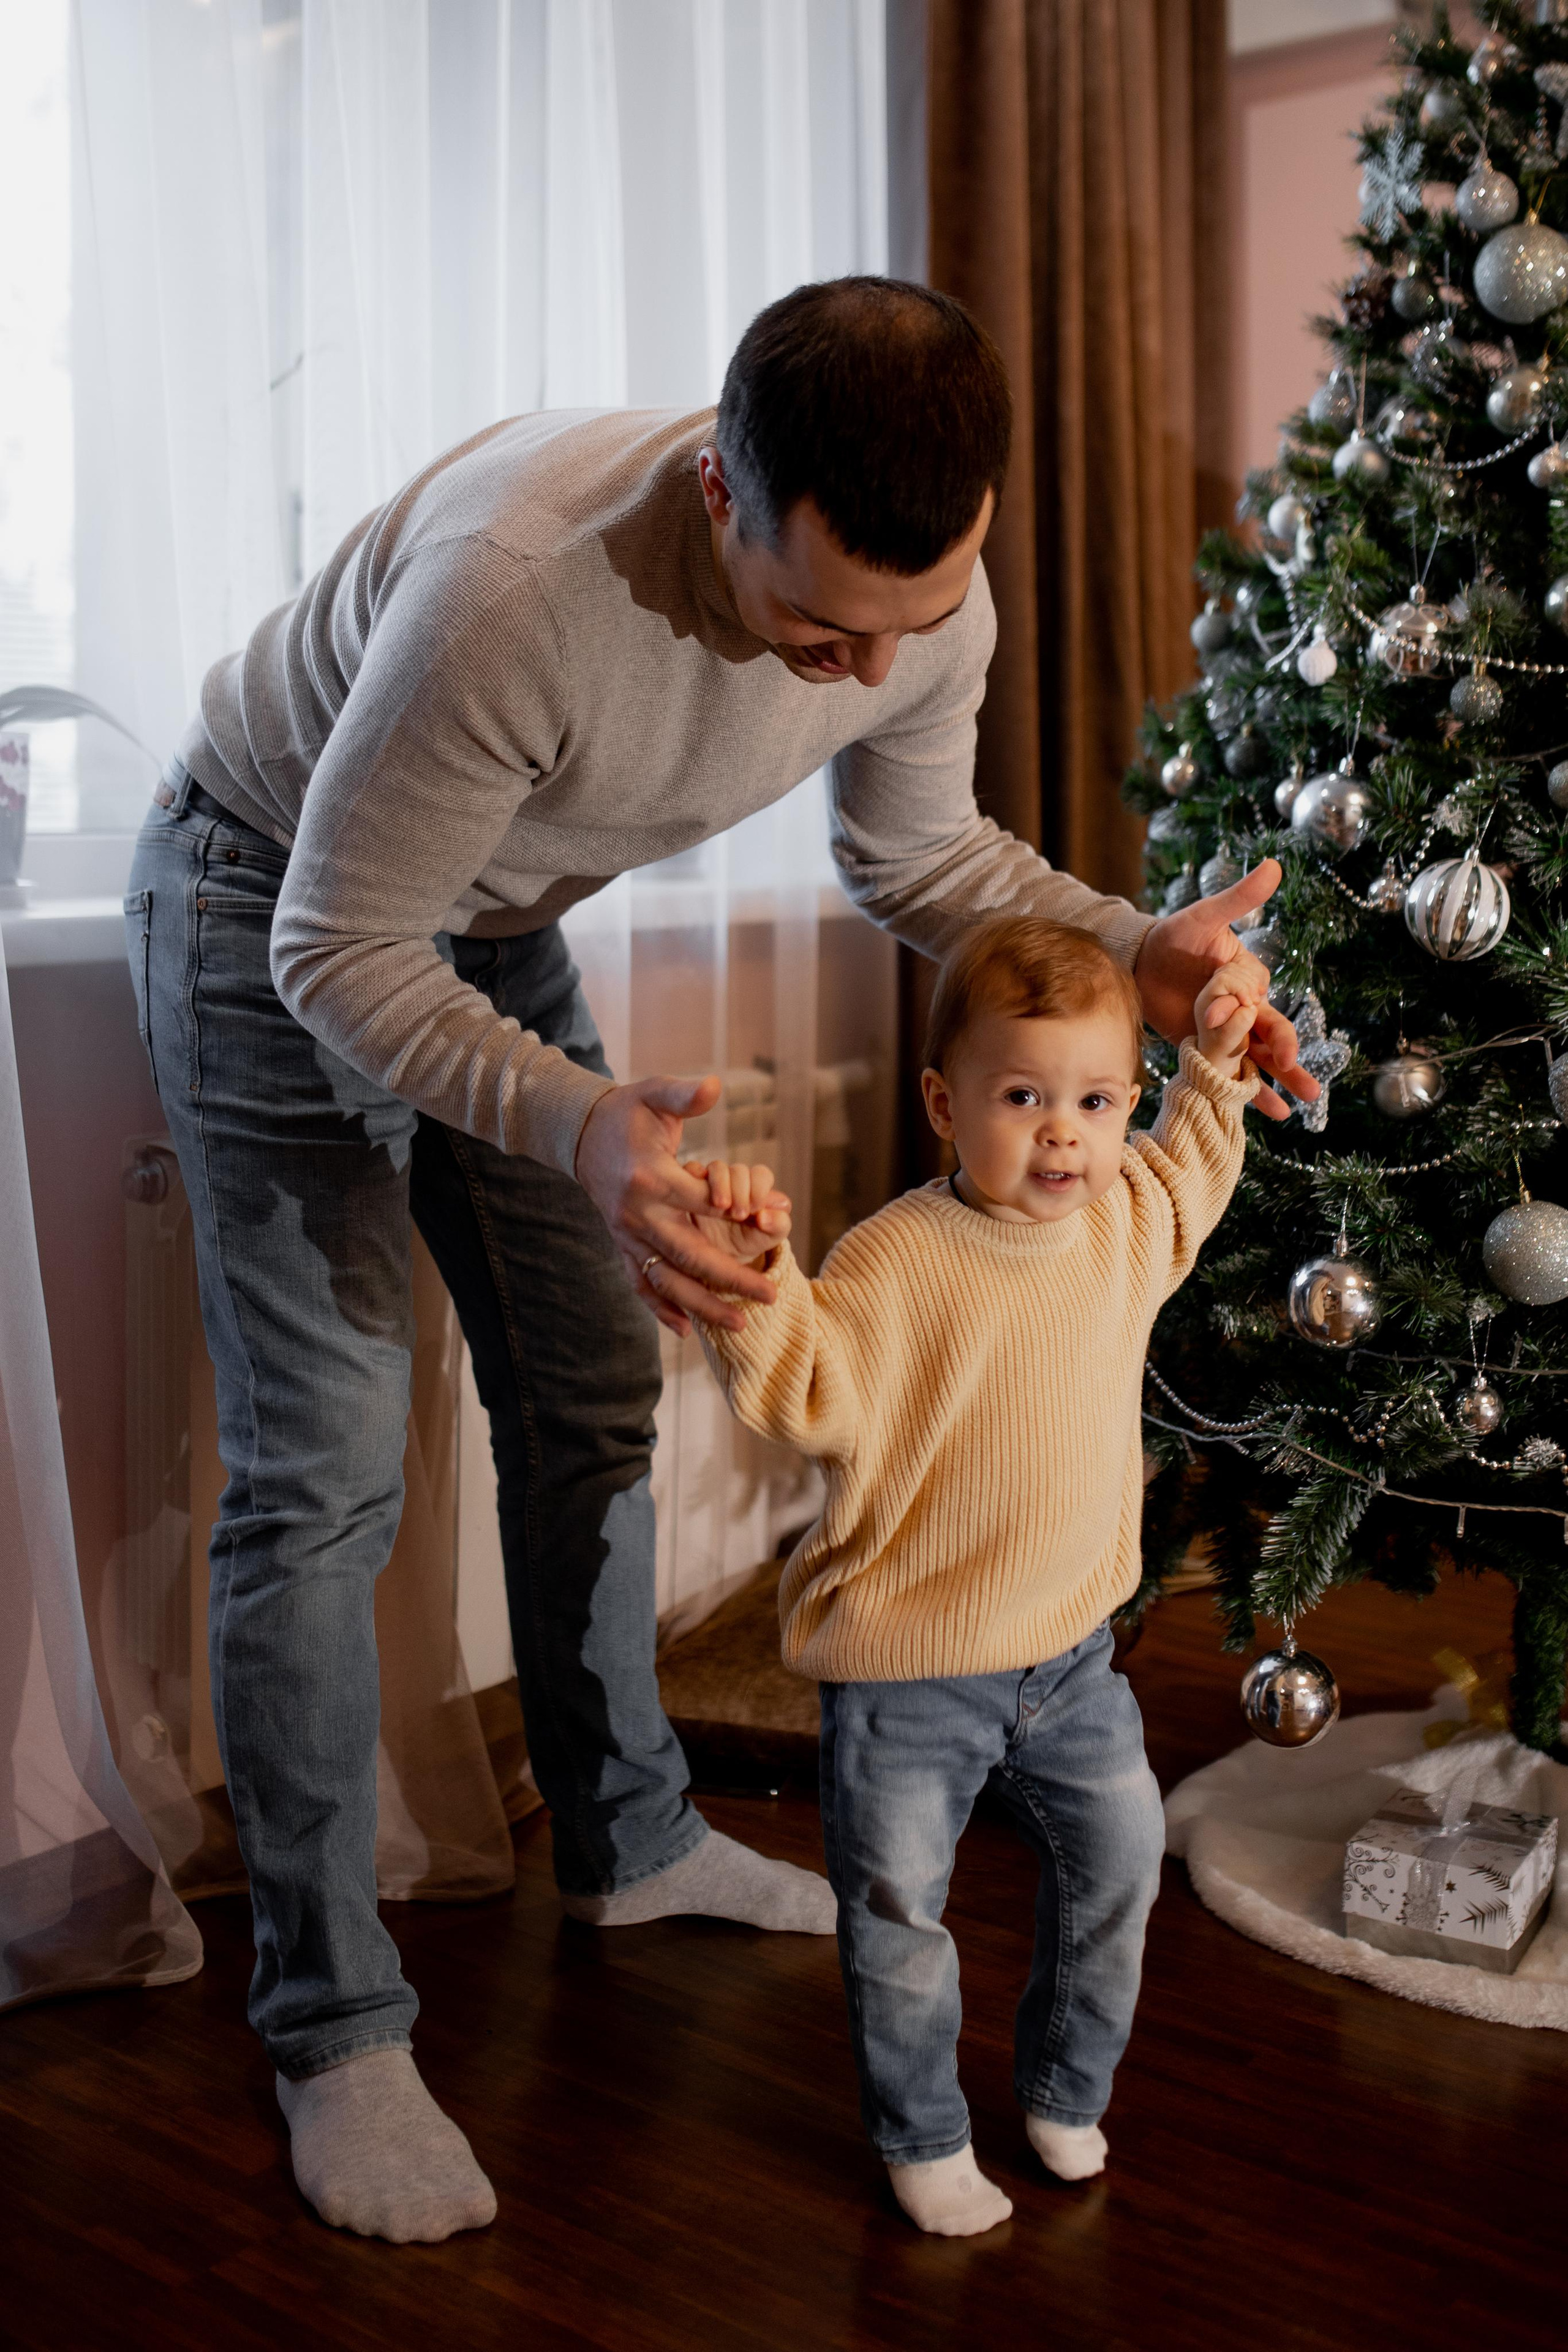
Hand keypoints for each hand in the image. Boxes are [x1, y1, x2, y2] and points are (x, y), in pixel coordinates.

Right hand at [574, 1074, 778, 1337]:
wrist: (580, 1135)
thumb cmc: (626, 1113)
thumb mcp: (653, 1093)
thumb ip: (684, 1095)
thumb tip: (716, 1085)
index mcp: (650, 1176)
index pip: (701, 1203)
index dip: (736, 1213)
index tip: (769, 1223)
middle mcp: (637, 1214)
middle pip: (690, 1254)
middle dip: (732, 1278)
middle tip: (772, 1293)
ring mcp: (626, 1235)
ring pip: (667, 1280)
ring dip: (703, 1306)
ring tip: (741, 1325)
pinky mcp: (621, 1246)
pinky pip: (640, 1284)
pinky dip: (661, 1311)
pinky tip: (688, 1331)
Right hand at [682, 1158, 792, 1264]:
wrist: (719, 1260)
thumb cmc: (749, 1242)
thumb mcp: (768, 1237)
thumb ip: (778, 1224)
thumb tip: (771, 1212)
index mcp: (756, 1188)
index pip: (761, 1175)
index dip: (760, 1188)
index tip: (757, 1209)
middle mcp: (734, 1181)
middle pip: (738, 1170)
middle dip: (741, 1190)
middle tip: (739, 1214)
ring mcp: (712, 1182)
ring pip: (717, 1168)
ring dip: (721, 1184)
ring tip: (721, 1206)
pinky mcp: (691, 1185)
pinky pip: (692, 1170)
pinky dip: (695, 1174)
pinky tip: (696, 1194)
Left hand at [1133, 858, 1317, 1120]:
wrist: (1140, 964)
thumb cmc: (1174, 936)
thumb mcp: (1204, 917)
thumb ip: (1239, 899)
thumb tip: (1274, 865)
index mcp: (1249, 975)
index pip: (1251, 994)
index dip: (1234, 1002)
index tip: (1214, 1006)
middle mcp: (1247, 1006)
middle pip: (1273, 1031)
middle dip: (1287, 1053)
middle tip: (1300, 1074)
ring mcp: (1231, 1031)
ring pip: (1262, 1057)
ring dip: (1283, 1079)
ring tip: (1306, 1102)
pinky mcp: (1212, 1049)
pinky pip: (1235, 1072)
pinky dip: (1252, 1092)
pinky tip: (1275, 1114)